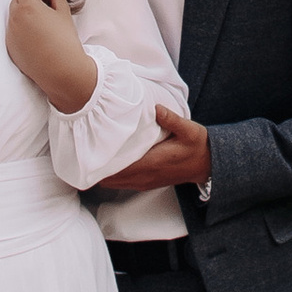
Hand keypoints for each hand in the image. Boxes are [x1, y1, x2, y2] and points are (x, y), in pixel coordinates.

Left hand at [5, 0, 96, 113]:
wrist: (61, 71)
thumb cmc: (65, 41)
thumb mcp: (64, 14)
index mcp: (28, 7)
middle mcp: (14, 19)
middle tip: (45, 2)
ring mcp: (10, 34)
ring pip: (14, 15)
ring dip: (25, 12)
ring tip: (42, 20)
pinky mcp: (10, 47)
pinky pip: (13, 31)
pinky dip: (22, 27)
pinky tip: (37, 35)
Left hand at [95, 100, 211, 201]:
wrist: (208, 164)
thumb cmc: (198, 146)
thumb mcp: (189, 130)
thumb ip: (172, 119)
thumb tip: (156, 108)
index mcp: (153, 162)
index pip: (121, 167)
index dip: (103, 163)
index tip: (89, 152)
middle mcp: (146, 175)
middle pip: (112, 178)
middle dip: (98, 168)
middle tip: (83, 153)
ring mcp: (146, 181)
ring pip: (116, 183)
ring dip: (104, 173)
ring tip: (91, 158)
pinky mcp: (147, 182)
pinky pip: (124, 183)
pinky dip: (113, 177)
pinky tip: (107, 165)